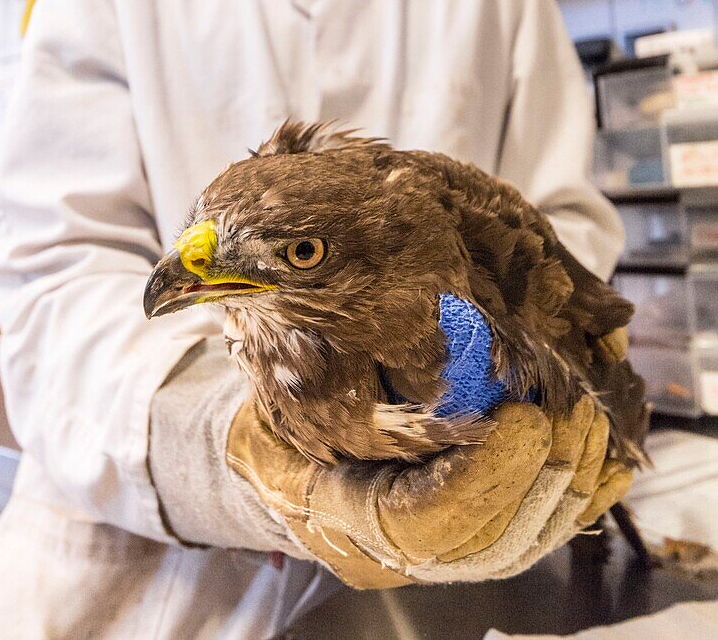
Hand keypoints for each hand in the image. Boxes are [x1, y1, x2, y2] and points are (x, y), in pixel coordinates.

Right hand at [226, 394, 632, 588]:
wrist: (273, 454)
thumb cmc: (276, 411)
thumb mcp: (286, 392)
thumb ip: (330, 376)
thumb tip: (392, 326)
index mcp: (338, 517)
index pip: (424, 521)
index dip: (482, 475)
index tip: (524, 416)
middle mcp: (389, 554)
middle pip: (484, 542)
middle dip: (540, 475)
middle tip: (574, 410)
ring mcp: (429, 555)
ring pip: (515, 545)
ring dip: (565, 485)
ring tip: (592, 421)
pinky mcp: (462, 539)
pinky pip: (529, 534)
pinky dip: (575, 502)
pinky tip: (608, 466)